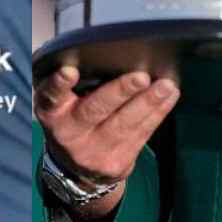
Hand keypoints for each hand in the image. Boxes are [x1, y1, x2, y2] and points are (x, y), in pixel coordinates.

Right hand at [35, 67, 179, 214]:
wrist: (76, 168)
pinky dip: (157, 113)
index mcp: (53, 112)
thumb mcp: (61, 103)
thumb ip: (72, 84)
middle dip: (119, 92)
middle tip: (140, 77)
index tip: (69, 71)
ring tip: (166, 86)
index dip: (59, 84)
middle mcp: (70, 134)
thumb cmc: (71, 119)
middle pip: (94, 110)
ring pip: (124, 125)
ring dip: (148, 103)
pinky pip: (141, 135)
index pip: (52, 96)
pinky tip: (169, 97)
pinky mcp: (117, 163)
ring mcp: (94, 151)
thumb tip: (105, 52)